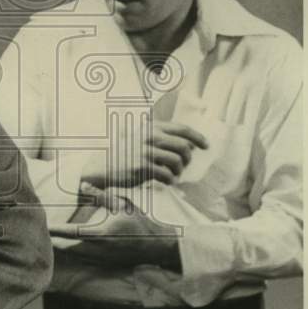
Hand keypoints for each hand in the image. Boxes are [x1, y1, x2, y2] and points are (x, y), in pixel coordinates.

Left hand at [50, 184, 181, 270]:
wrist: (158, 245)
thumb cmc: (141, 223)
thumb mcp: (122, 204)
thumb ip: (100, 196)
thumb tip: (83, 185)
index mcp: (101, 235)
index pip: (71, 232)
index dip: (55, 230)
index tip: (44, 227)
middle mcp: (98, 250)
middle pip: (68, 249)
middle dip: (55, 242)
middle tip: (41, 234)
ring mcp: (102, 260)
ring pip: (75, 256)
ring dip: (63, 249)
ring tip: (50, 241)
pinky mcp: (105, 264)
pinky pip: (83, 260)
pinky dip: (73, 254)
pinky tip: (68, 248)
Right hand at [81, 121, 208, 187]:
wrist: (101, 164)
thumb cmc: (123, 151)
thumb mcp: (140, 136)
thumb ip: (160, 136)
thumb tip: (187, 144)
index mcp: (151, 127)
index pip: (182, 129)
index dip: (198, 137)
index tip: (206, 146)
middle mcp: (150, 137)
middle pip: (184, 147)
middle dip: (188, 158)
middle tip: (184, 165)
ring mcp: (146, 152)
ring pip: (177, 162)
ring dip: (179, 171)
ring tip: (173, 175)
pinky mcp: (143, 168)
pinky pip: (167, 175)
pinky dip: (170, 180)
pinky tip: (165, 181)